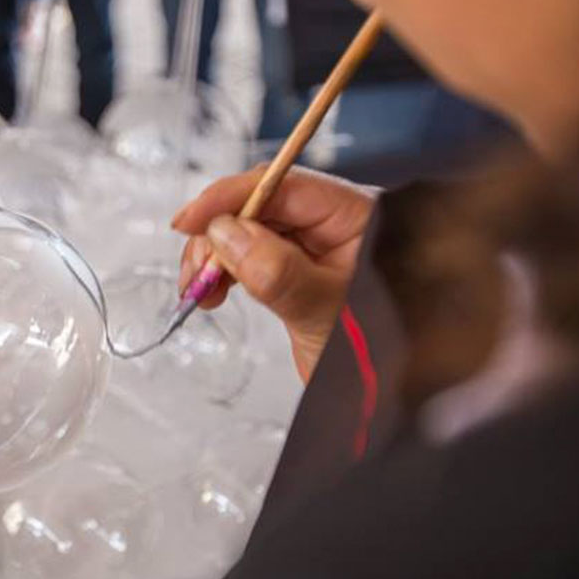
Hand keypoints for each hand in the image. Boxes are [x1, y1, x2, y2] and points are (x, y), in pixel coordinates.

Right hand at [171, 166, 376, 380]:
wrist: (386, 392)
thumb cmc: (374, 353)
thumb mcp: (324, 311)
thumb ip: (277, 271)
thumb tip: (225, 234)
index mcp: (355, 215)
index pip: (283, 186)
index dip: (231, 198)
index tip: (191, 221)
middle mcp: (331, 224)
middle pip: (258, 206)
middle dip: (216, 235)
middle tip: (196, 272)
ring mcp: (311, 248)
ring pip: (246, 232)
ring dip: (213, 257)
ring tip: (200, 290)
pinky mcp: (294, 271)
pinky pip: (249, 258)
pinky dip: (223, 272)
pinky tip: (211, 292)